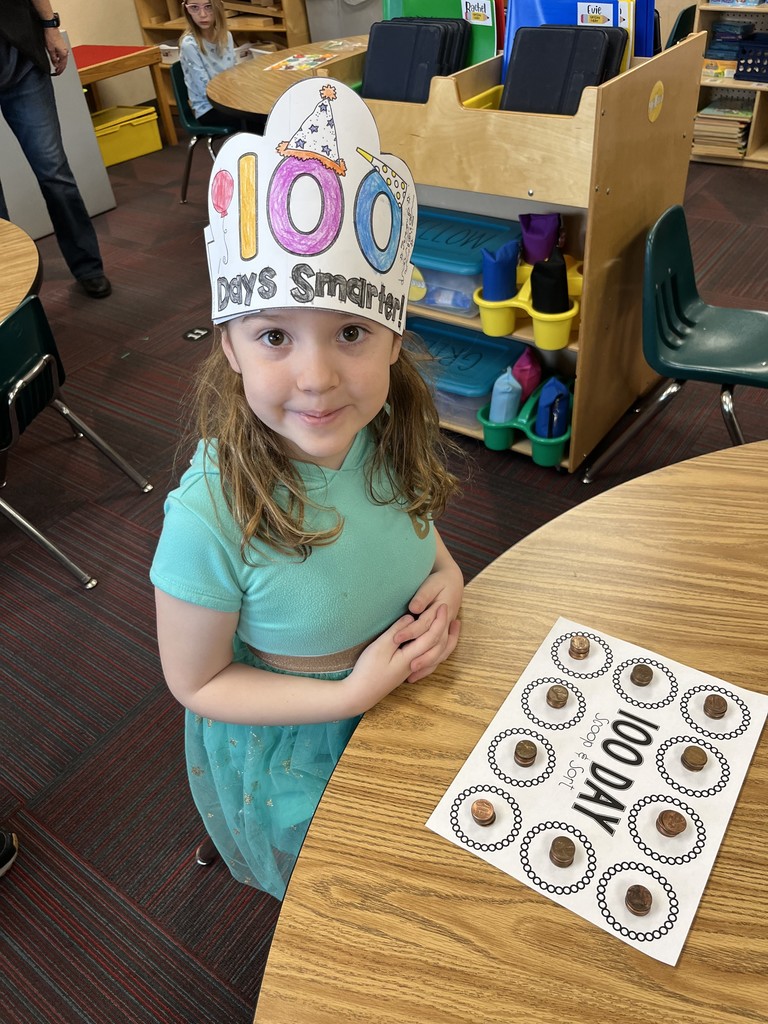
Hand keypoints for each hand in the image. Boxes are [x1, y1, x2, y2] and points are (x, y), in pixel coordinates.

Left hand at [45, 28, 68, 74]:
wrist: (50, 27)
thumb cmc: (50, 36)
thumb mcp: (50, 50)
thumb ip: (53, 58)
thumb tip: (55, 64)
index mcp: (63, 54)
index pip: (62, 65)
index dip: (60, 70)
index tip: (57, 73)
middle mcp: (65, 51)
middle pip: (64, 63)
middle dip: (61, 68)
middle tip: (57, 72)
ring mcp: (64, 48)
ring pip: (63, 58)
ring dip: (60, 63)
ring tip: (56, 66)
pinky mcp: (62, 45)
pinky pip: (62, 54)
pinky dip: (60, 58)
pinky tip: (56, 58)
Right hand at [345, 610, 456, 714]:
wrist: (361, 694)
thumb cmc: (368, 670)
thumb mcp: (380, 647)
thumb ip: (397, 631)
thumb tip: (412, 617)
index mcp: (412, 656)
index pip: (432, 636)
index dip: (439, 619)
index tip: (441, 605)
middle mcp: (417, 663)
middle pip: (438, 644)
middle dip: (444, 626)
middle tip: (445, 608)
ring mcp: (412, 668)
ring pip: (436, 652)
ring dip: (444, 637)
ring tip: (449, 625)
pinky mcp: (407, 670)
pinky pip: (428, 656)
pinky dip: (436, 647)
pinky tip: (431, 641)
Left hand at [392, 558, 463, 681]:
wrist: (453, 580)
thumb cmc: (440, 581)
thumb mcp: (431, 585)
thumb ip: (422, 597)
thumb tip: (414, 608)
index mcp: (443, 613)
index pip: (426, 626)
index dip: (410, 633)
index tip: (395, 639)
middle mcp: (446, 625)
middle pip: (436, 646)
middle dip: (422, 658)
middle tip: (407, 667)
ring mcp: (446, 632)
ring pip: (440, 653)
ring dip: (427, 665)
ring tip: (411, 677)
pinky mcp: (443, 636)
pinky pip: (440, 654)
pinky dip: (430, 665)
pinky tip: (416, 674)